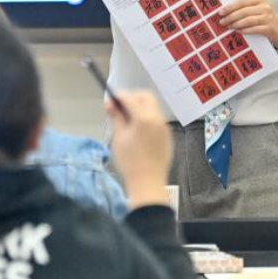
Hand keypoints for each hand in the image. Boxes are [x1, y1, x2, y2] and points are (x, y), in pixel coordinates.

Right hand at [104, 91, 171, 208]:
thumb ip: (116, 117)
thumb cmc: (130, 162)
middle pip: (146, 97)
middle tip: (119, 106)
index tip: (110, 100)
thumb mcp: (119, 138)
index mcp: (144, 118)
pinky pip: (157, 119)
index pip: (130, 98)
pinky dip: (147, 118)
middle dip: (132, 97)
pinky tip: (138, 130)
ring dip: (140, 107)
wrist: (148, 182)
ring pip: (153, 107)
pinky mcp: (167, 135)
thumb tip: (110, 104)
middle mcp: (157, 119)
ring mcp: (164, 127)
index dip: (118, 96)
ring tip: (127, 120)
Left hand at [220, 0, 277, 47]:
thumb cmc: (264, 19)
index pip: (242, 2)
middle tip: (222, 21)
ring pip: (248, 20)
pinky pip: (254, 29)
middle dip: (231, 17)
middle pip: (244, 11)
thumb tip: (226, 12)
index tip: (221, 12)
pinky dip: (245, 30)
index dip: (230, 7)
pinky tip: (238, 31)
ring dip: (236, 24)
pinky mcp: (269, 28)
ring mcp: (268, 18)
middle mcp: (265, 7)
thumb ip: (245, 9)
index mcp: (260, 0)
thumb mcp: (257, 10)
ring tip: (228, 26)